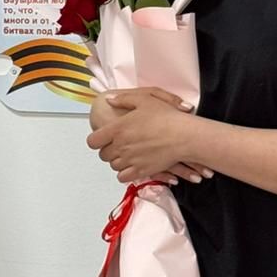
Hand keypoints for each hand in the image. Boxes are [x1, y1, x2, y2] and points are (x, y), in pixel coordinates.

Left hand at [86, 87, 202, 182]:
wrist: (183, 135)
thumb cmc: (166, 116)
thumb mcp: (144, 99)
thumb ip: (123, 99)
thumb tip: (109, 100)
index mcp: (117, 128)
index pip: (93, 141)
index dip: (96, 140)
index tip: (102, 138)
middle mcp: (121, 146)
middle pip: (103, 155)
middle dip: (108, 150)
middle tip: (119, 145)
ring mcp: (130, 160)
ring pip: (113, 166)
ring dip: (118, 161)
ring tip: (128, 154)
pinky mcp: (141, 171)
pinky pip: (123, 177)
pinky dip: (125, 173)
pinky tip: (133, 165)